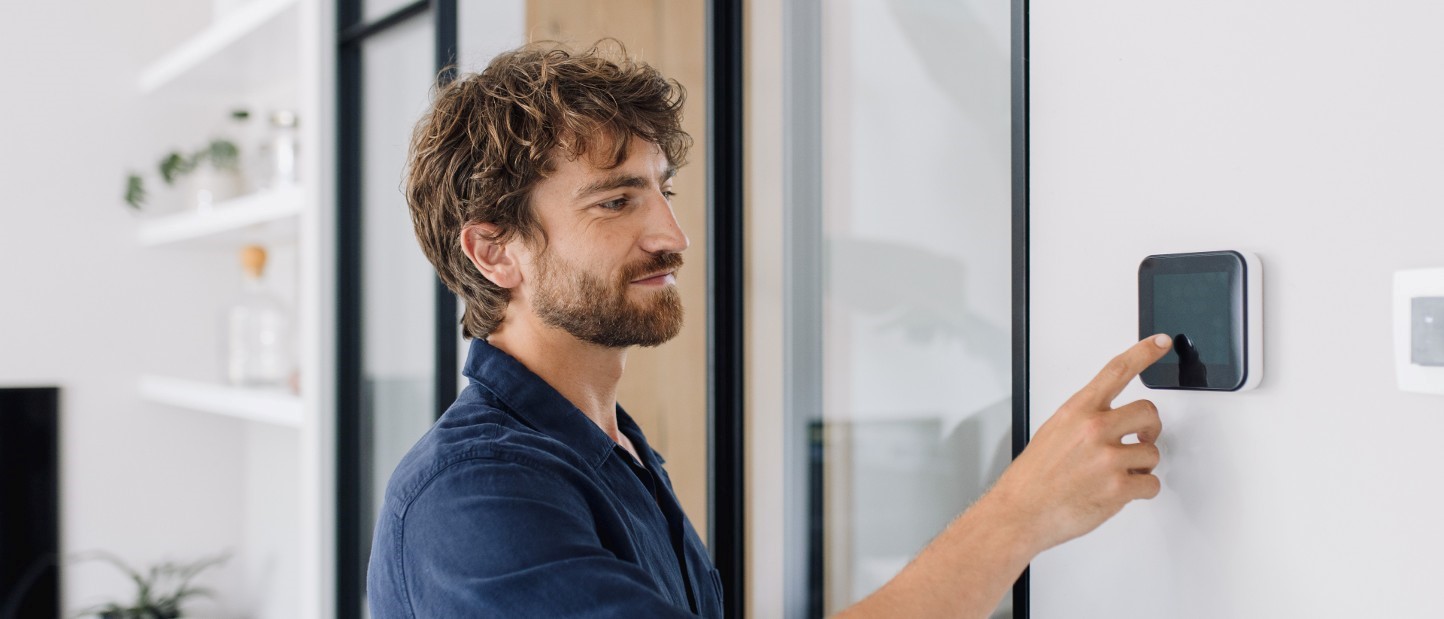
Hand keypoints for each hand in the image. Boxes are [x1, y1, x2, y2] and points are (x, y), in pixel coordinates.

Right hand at [991, 334, 1171, 552]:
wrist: (1021, 511)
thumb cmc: (1033, 477)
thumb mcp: (1054, 432)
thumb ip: (1085, 421)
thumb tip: (1113, 423)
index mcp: (1077, 411)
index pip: (1117, 370)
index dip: (1144, 353)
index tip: (1161, 342)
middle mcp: (1094, 428)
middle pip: (1148, 412)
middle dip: (1150, 429)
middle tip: (1142, 439)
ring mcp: (1108, 458)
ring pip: (1152, 453)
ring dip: (1141, 465)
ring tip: (1118, 474)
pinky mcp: (1119, 487)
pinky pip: (1151, 483)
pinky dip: (1141, 490)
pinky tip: (1121, 491)